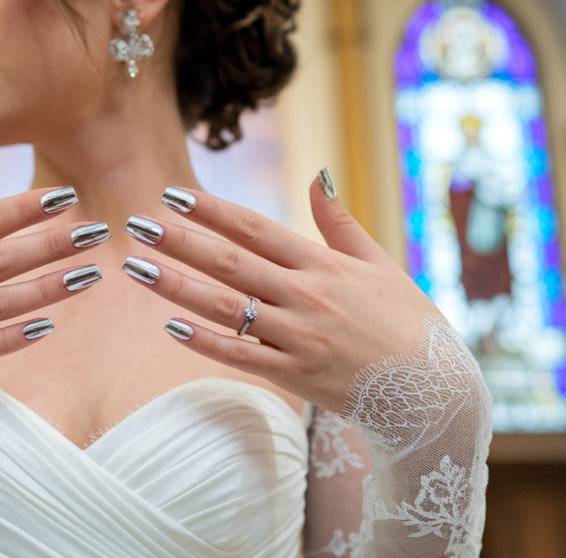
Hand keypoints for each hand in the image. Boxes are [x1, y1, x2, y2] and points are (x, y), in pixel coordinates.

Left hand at [122, 175, 440, 412]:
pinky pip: (239, 354)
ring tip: (136, 267)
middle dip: (178, 241)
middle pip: (229, 262)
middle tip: (135, 224)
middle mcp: (305, 295)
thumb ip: (339, 221)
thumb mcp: (379, 263)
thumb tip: (317, 175)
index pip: (255, 228)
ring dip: (175, 285)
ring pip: (224, 307)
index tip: (173, 195)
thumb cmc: (406, 321)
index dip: (212, 210)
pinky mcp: (293, 373)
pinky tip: (170, 325)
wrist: (430, 389)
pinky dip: (204, 341)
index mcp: (323, 263)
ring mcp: (297, 336)